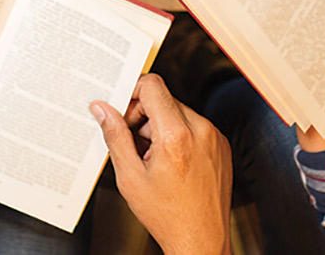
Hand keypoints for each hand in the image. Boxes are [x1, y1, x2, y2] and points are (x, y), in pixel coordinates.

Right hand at [92, 75, 232, 254]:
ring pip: (179, 113)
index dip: (132, 94)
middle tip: (135, 145)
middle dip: (144, 117)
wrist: (201, 240)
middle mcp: (200, 131)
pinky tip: (171, 164)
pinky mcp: (221, 145)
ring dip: (161, 128)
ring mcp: (214, 137)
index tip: (123, 112)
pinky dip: (179, 137)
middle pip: (165, 100)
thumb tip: (102, 109)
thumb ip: (115, 136)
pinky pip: (195, 127)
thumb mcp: (130, 177)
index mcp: (176, 135)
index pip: (153, 86)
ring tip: (153, 160)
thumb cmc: (167, 215)